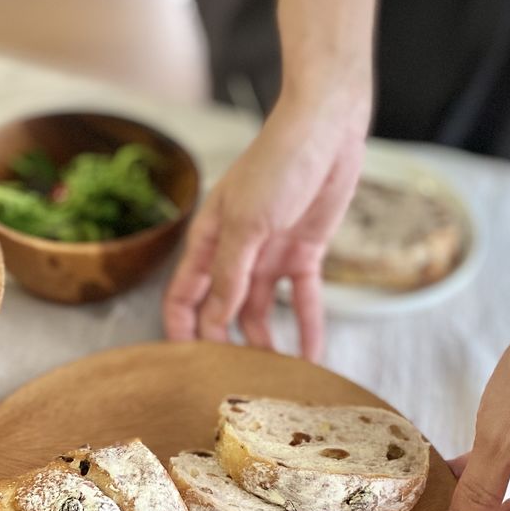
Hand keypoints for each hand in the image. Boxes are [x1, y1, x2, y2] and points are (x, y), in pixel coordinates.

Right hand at [162, 82, 369, 359]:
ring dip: (266, 343)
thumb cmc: (277, 163)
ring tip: (274, 378)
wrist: (327, 129)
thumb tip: (214, 319)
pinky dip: (308, 327)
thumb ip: (229, 274)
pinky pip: (303, 300)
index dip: (182, 331)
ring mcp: (269, 254)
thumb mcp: (246, 223)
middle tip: (236, 382)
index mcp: (207, 241)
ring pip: (261, 312)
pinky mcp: (304, 253)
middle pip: (221, 310)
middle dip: (225, 344)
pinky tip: (312, 356)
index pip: (183, 296)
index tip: (187, 366)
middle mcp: (235, 252)